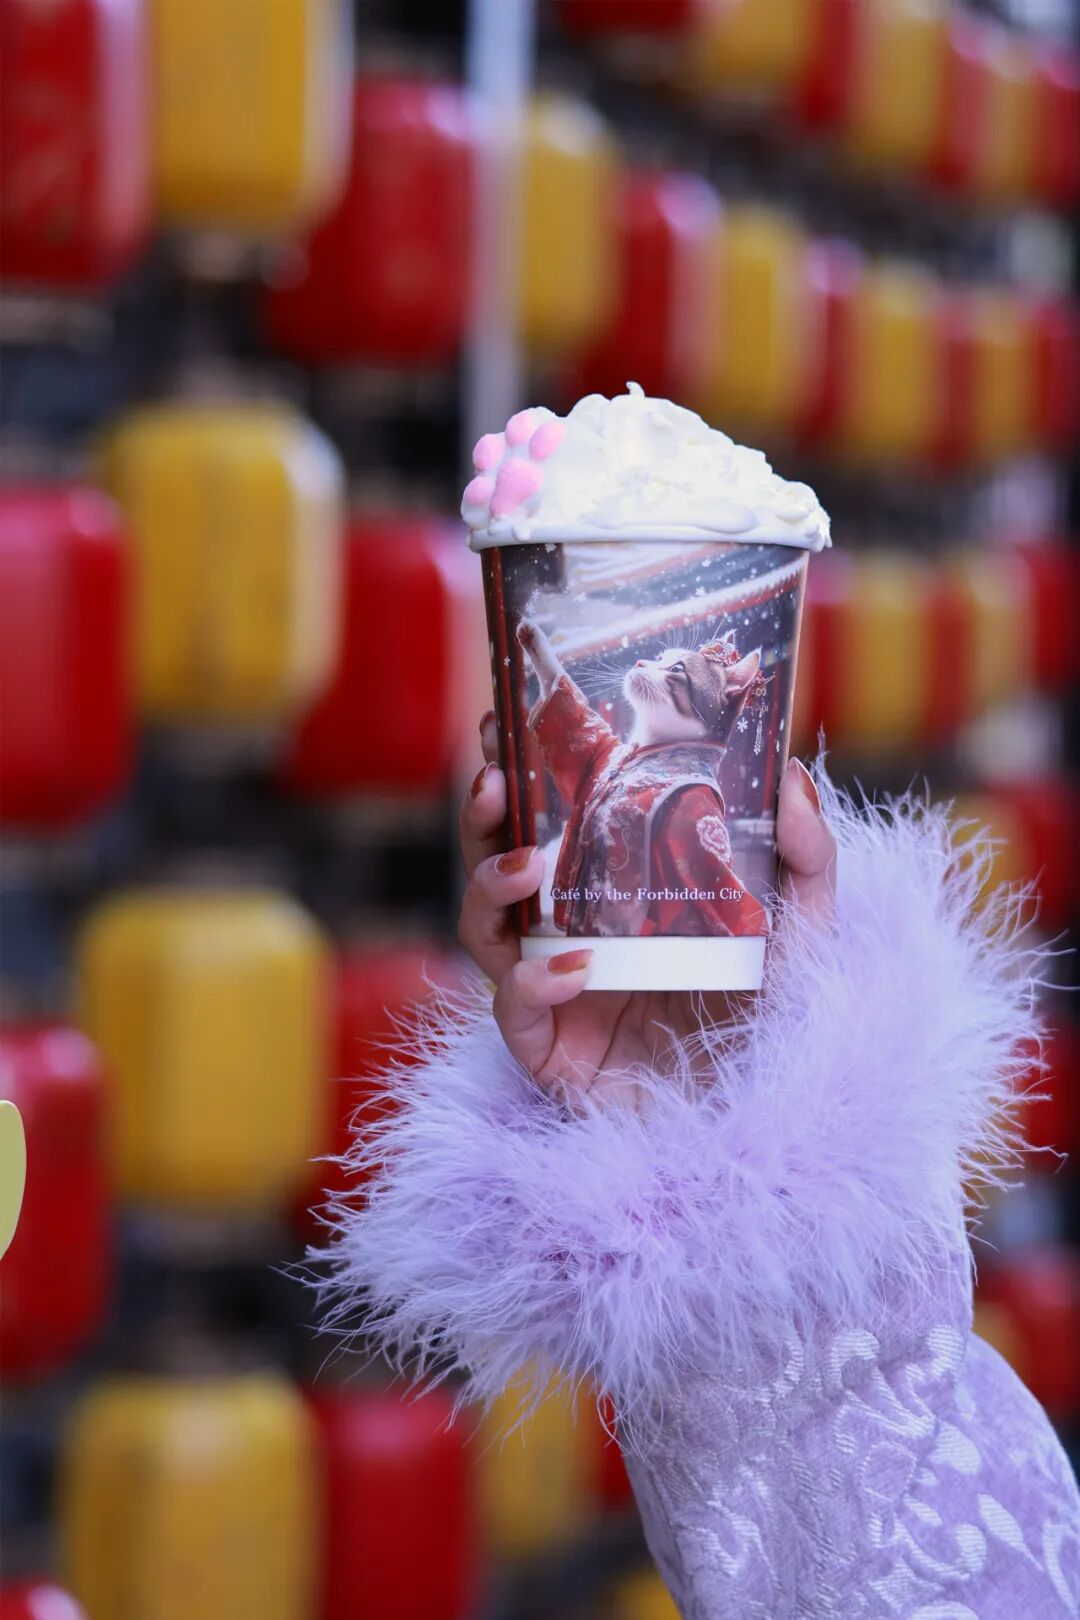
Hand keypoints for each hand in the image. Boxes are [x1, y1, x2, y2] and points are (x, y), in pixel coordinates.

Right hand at [459, 712, 836, 1103]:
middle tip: (492, 779)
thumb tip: (792, 775)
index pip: (548, 817)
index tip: (502, 719)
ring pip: (484, 930)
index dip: (518, 770)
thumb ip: (807, 854)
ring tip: (528, 866)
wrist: (773, 1117)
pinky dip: (532, 983)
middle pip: (496, 862)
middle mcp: (571, 931)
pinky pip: (513, 1010)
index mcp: (614, 889)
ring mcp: (553, 991)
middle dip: (483, 817)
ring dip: (489, 888)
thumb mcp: (805, 926)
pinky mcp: (549, 1052)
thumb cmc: (778, 1015)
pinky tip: (573, 968)